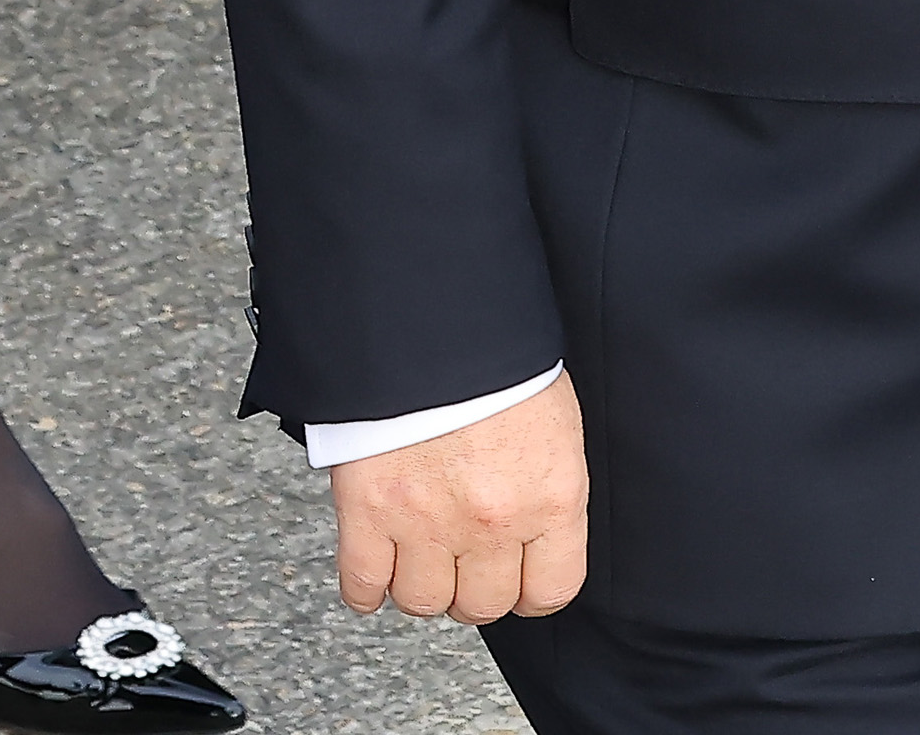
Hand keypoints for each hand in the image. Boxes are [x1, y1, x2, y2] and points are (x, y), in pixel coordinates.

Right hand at [332, 370, 587, 624]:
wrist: (436, 314)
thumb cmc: (499, 359)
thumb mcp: (555, 424)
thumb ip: (548, 491)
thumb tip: (539, 536)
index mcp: (550, 495)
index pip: (551, 590)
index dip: (532, 586)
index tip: (520, 575)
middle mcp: (492, 521)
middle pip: (482, 605)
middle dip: (475, 584)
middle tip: (467, 555)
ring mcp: (426, 523)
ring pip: (423, 602)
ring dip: (423, 583)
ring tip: (424, 551)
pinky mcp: (368, 514)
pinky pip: (363, 587)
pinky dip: (367, 587)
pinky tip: (378, 566)